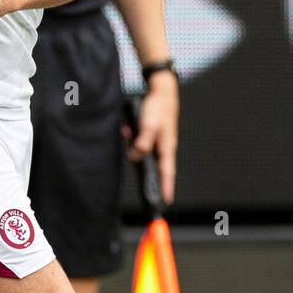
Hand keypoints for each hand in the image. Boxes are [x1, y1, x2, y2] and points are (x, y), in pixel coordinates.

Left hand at [124, 73, 178, 204]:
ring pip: (138, 152)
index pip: (167, 173)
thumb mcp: (150, 125)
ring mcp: (153, 142)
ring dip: (130, 145)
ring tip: (128, 129)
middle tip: (139, 169)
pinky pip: (134, 142)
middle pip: (149, 165)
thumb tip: (135, 157)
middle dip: (141, 165)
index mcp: (166, 148)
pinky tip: (125, 126)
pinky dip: (128, 136)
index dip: (166, 188)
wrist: (159, 90)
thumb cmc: (158, 108)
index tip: (165, 202)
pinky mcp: (146, 135)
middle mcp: (160, 148)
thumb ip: (143, 142)